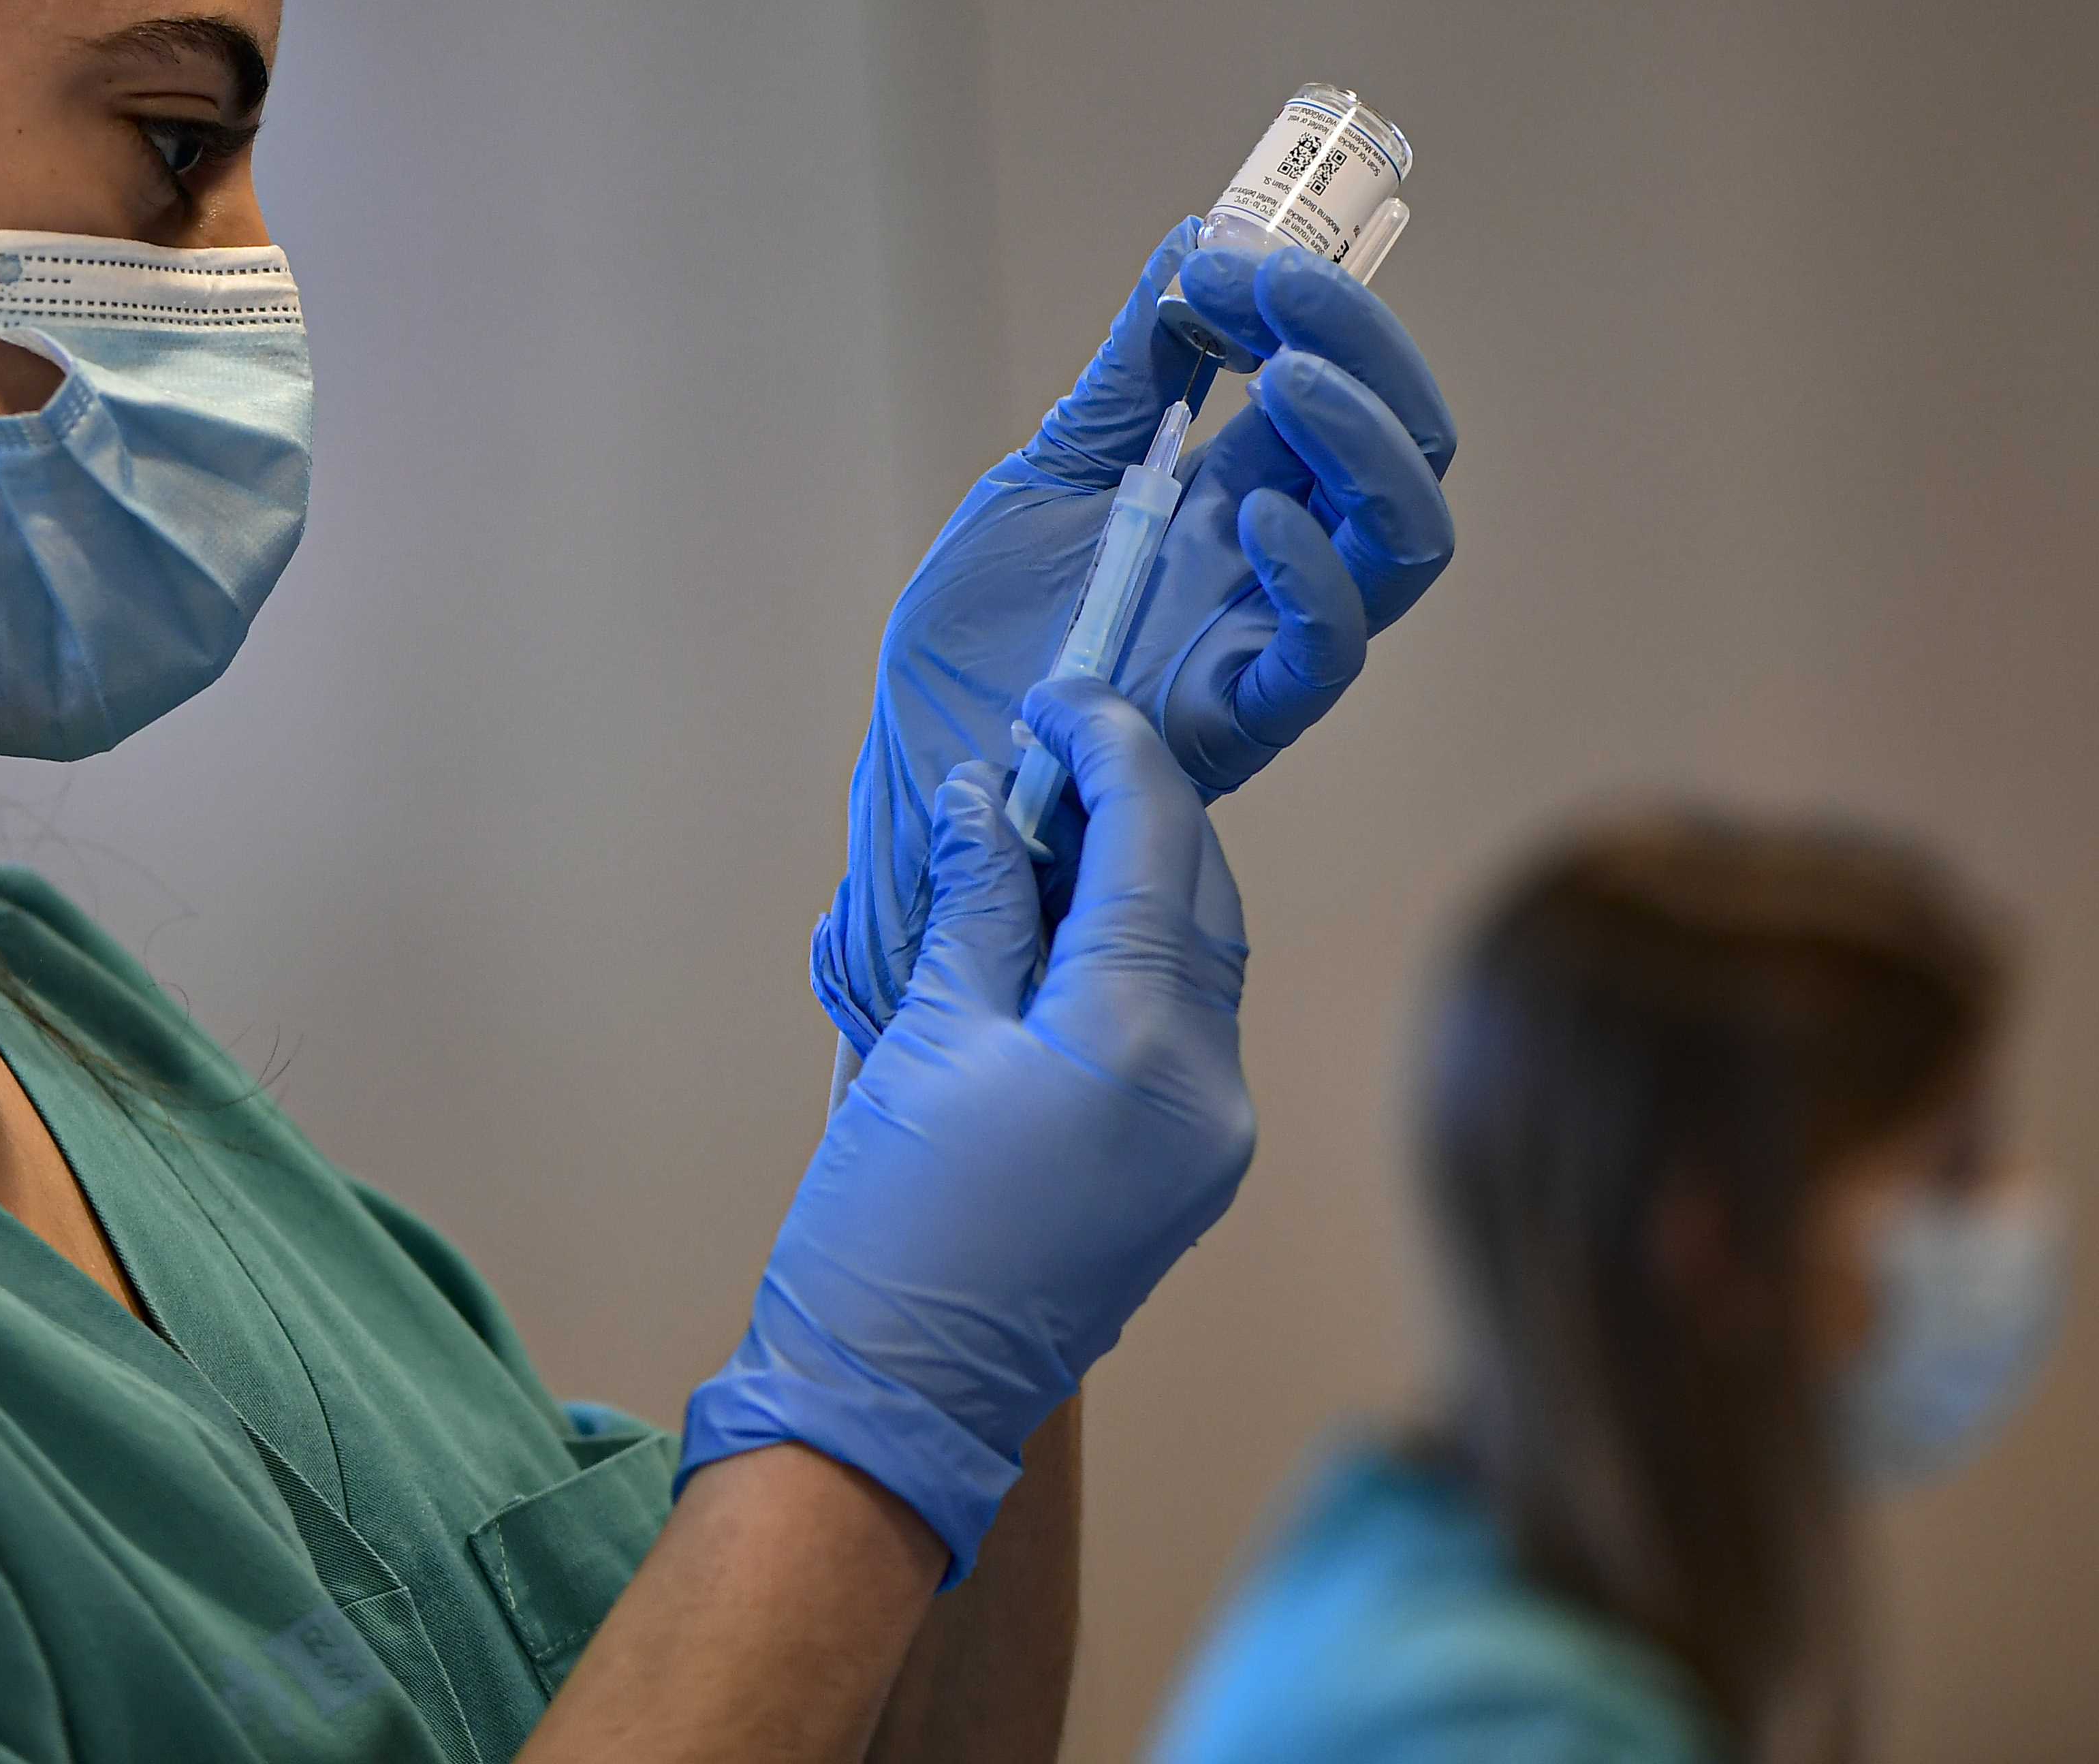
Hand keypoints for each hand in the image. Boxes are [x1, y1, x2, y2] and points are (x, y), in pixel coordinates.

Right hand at [685, 682, 1254, 1581]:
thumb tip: (986, 798)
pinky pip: (1185, 1023)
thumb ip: (977, 902)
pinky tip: (1060, 930)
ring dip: (1135, 880)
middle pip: (1199, 890)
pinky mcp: (1194, 1171)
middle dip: (1130, 807)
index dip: (1107, 745)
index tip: (1053, 698)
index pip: (1157, 837)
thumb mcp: (922, 1034)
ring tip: (1039, 837)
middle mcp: (1208, 1086)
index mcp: (1137, 1040)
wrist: (891, 1401)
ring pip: (1200, 953)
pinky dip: (1134, 958)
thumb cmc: (885, 1227)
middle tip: (1039, 759)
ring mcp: (1213, 1137)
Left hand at [809, 223, 1453, 1050]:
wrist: (923, 757)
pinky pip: (1323, 656)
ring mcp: (1266, 640)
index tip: (1234, 254)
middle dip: (1363, 349)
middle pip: (1406, 451)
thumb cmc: (985, 631)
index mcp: (1249, 493)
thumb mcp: (1054, 465)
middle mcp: (1280, 564)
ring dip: (1365, 440)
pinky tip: (1253, 510)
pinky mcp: (1231, 720)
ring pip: (1404, 543)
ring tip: (1285, 374)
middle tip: (1276, 288)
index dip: (1320, 307)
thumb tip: (1200, 234)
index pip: (1352, 388)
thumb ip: (1132, 364)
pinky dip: (1312, 573)